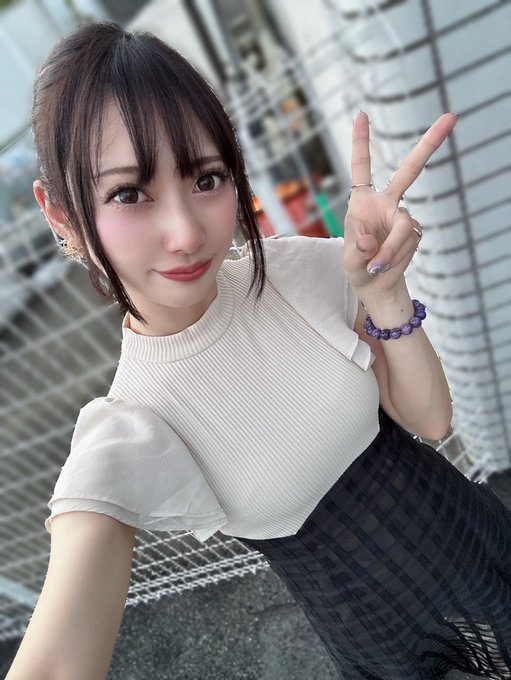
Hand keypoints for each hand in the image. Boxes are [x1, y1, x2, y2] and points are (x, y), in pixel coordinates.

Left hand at [343, 111, 456, 294]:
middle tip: (451, 117)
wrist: (375, 284)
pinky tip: (384, 266)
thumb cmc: (357, 265)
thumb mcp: (349, 259)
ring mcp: (402, 217)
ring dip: (388, 250)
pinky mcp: (414, 233)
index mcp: (363, 201)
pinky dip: (394, 257)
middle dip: (430, 144)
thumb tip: (369, 242)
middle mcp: (386, 203)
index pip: (362, 167)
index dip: (361, 142)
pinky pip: (407, 242)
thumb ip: (357, 250)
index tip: (361, 115)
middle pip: (410, 170)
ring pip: (402, 227)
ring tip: (375, 266)